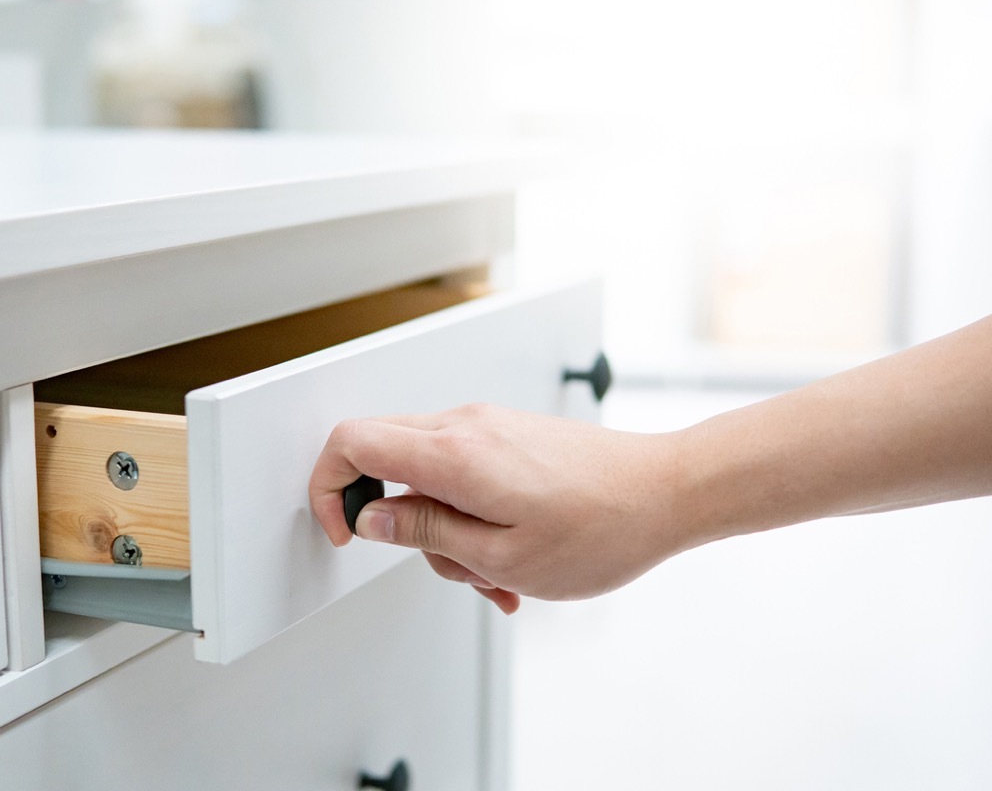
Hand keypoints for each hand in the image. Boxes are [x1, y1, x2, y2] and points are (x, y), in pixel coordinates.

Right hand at [308, 403, 693, 613]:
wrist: (667, 493)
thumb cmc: (602, 528)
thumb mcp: (500, 555)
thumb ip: (424, 531)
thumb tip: (371, 515)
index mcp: (454, 453)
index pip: (351, 441)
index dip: (329, 487)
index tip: (345, 530)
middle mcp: (466, 426)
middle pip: (383, 456)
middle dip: (399, 522)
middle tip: (442, 562)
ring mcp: (488, 425)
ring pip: (426, 474)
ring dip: (446, 530)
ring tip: (497, 572)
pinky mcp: (508, 434)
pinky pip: (462, 472)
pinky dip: (471, 516)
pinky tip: (512, 555)